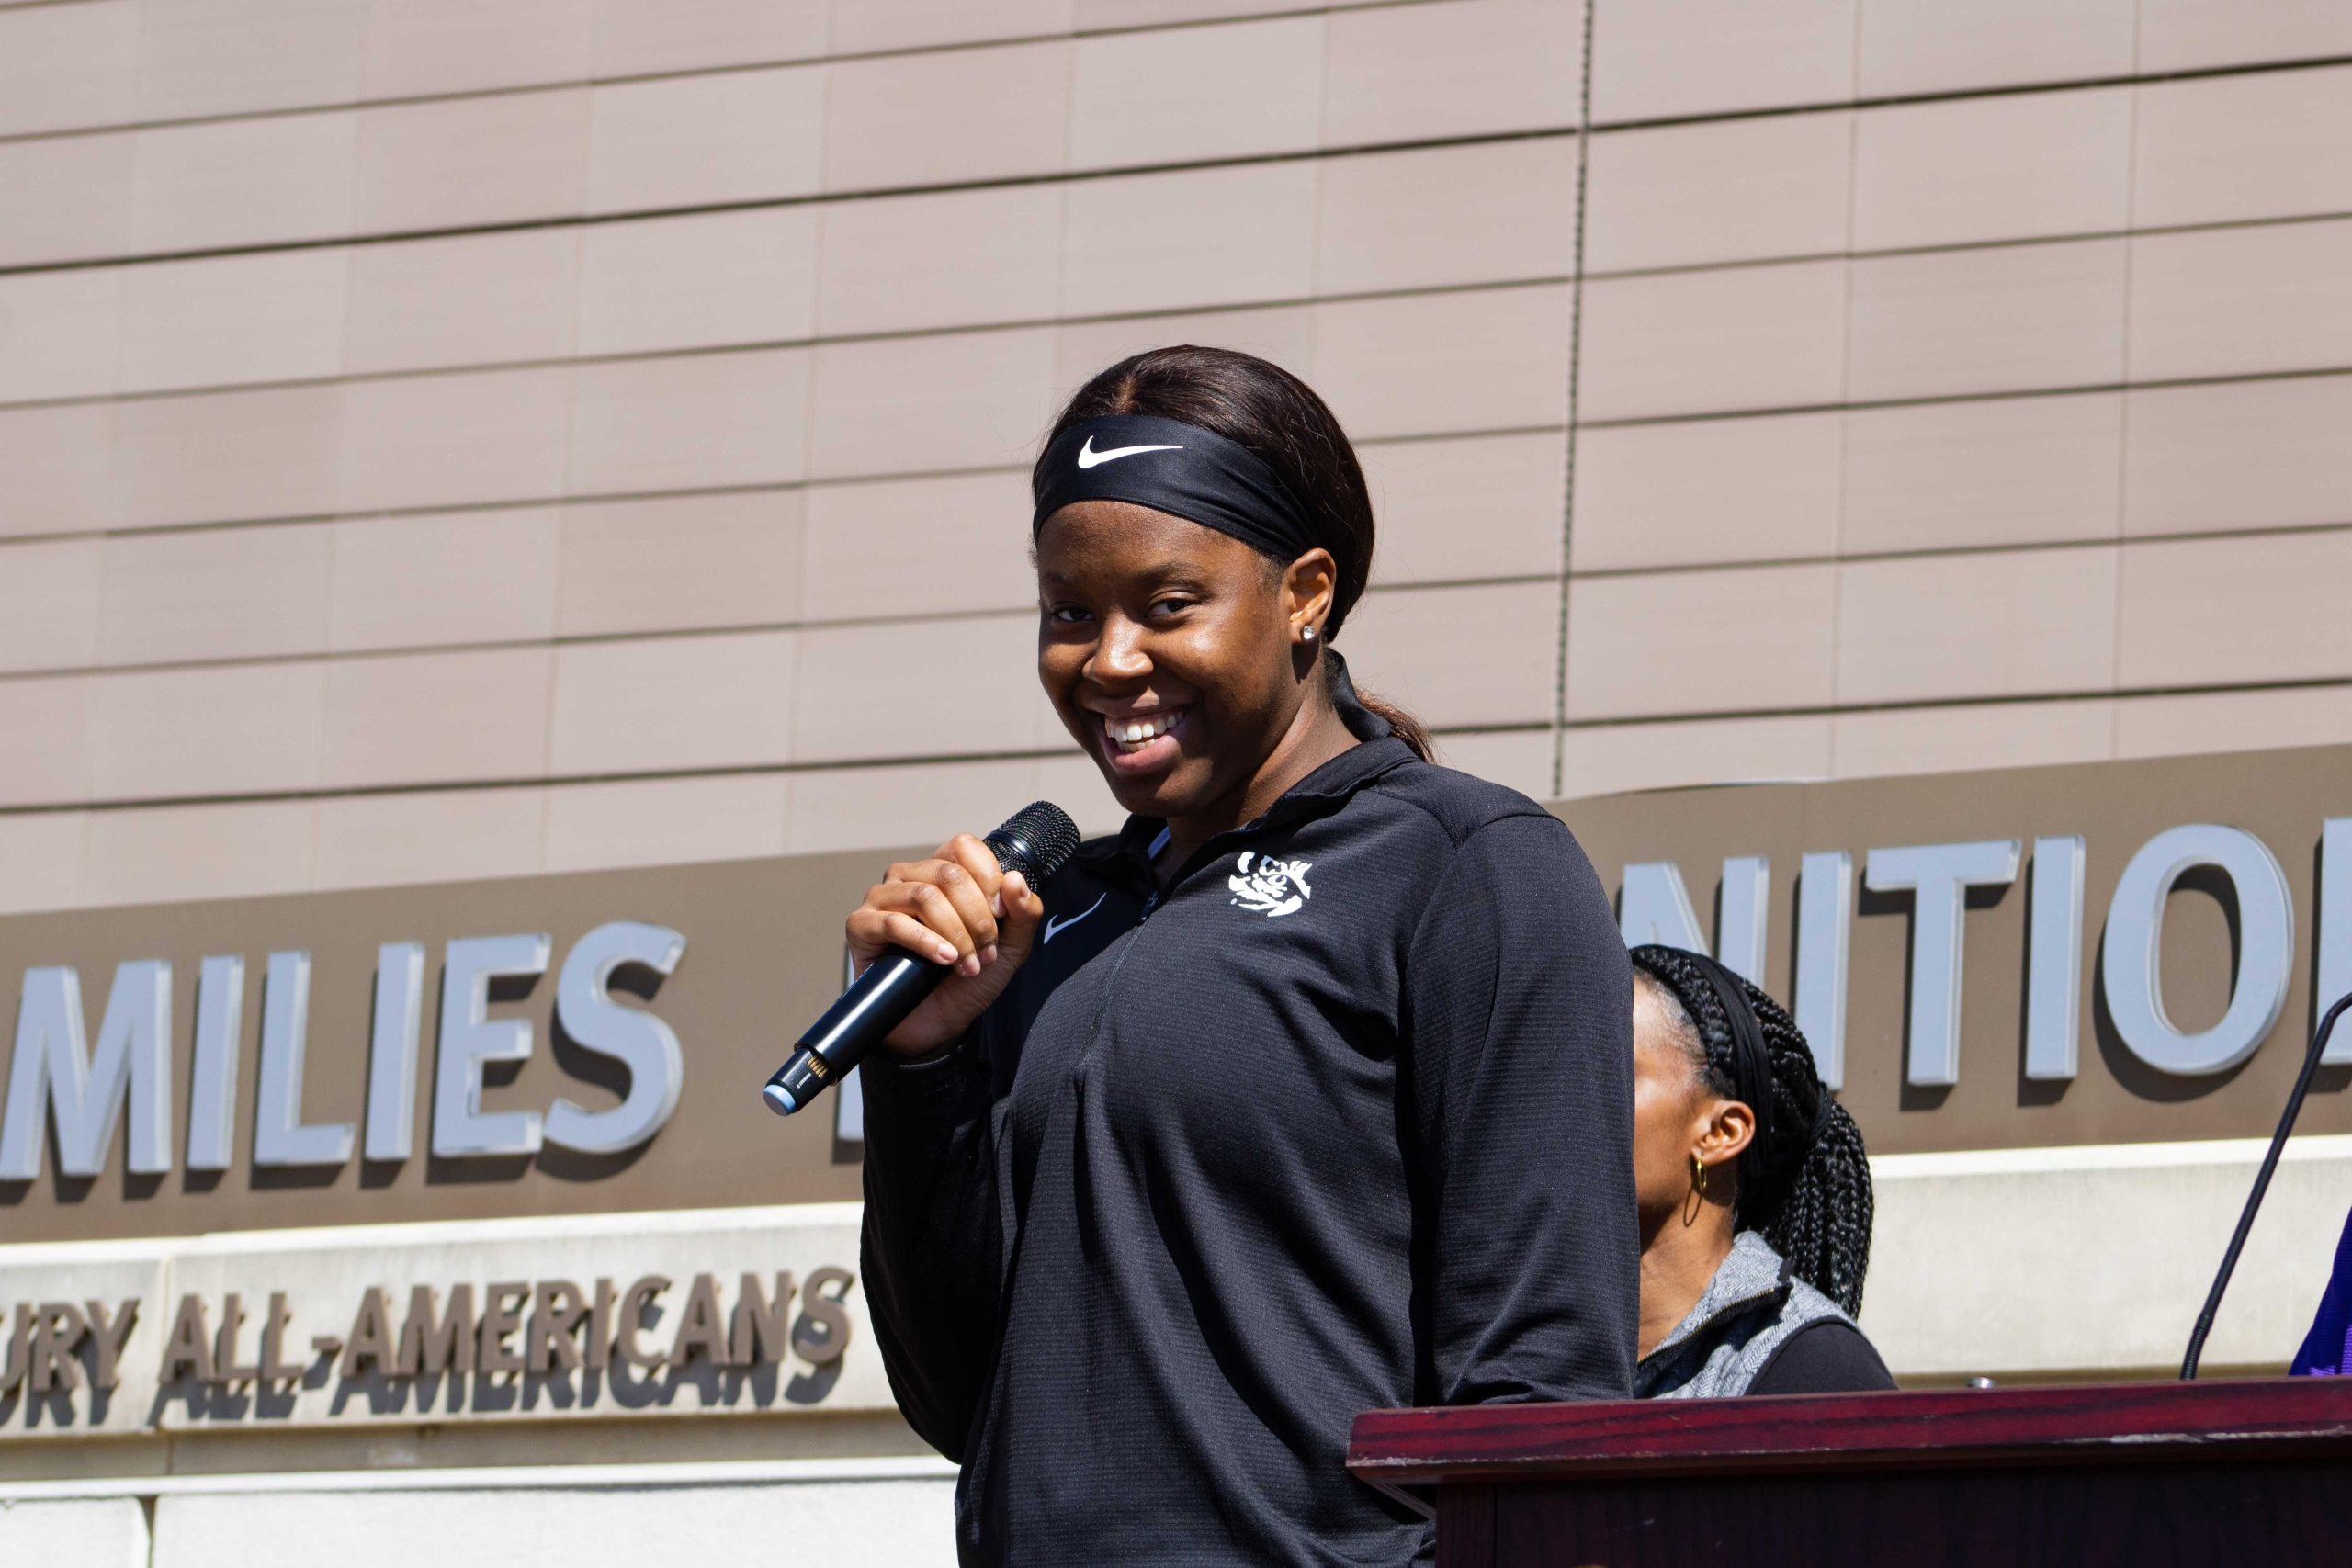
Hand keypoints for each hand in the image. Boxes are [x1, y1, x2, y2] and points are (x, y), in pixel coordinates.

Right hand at [845, 833, 1047, 1055]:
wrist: (938, 1023)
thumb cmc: (969, 980)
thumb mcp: (1011, 947)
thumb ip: (1024, 913)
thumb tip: (1015, 879)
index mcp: (943, 870)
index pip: (964, 846)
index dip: (988, 878)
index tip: (1002, 916)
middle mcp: (910, 877)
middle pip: (949, 874)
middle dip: (977, 918)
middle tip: (986, 953)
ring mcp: (882, 898)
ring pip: (924, 896)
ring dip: (956, 934)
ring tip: (967, 964)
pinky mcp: (861, 925)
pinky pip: (893, 922)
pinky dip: (926, 942)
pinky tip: (944, 960)